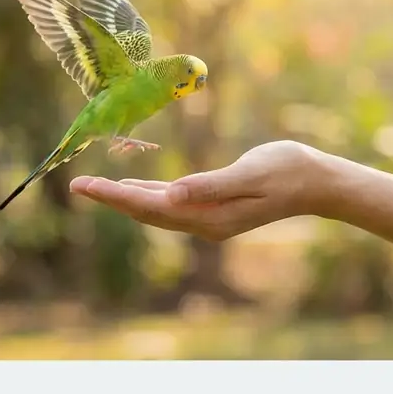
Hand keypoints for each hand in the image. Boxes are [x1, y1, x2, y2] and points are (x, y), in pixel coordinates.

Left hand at [69, 140, 332, 241]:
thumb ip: (210, 186)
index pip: (150, 208)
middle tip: (75, 185)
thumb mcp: (249, 173)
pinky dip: (146, 196)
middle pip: (145, 212)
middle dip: (110, 199)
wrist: (317, 181)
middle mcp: (203, 223)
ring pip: (155, 210)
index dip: (114, 197)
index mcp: (208, 216)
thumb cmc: (287, 170)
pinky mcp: (213, 207)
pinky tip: (132, 188)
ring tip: (94, 188)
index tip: (85, 186)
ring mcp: (208, 218)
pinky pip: (169, 204)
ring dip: (124, 198)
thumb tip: (172, 196)